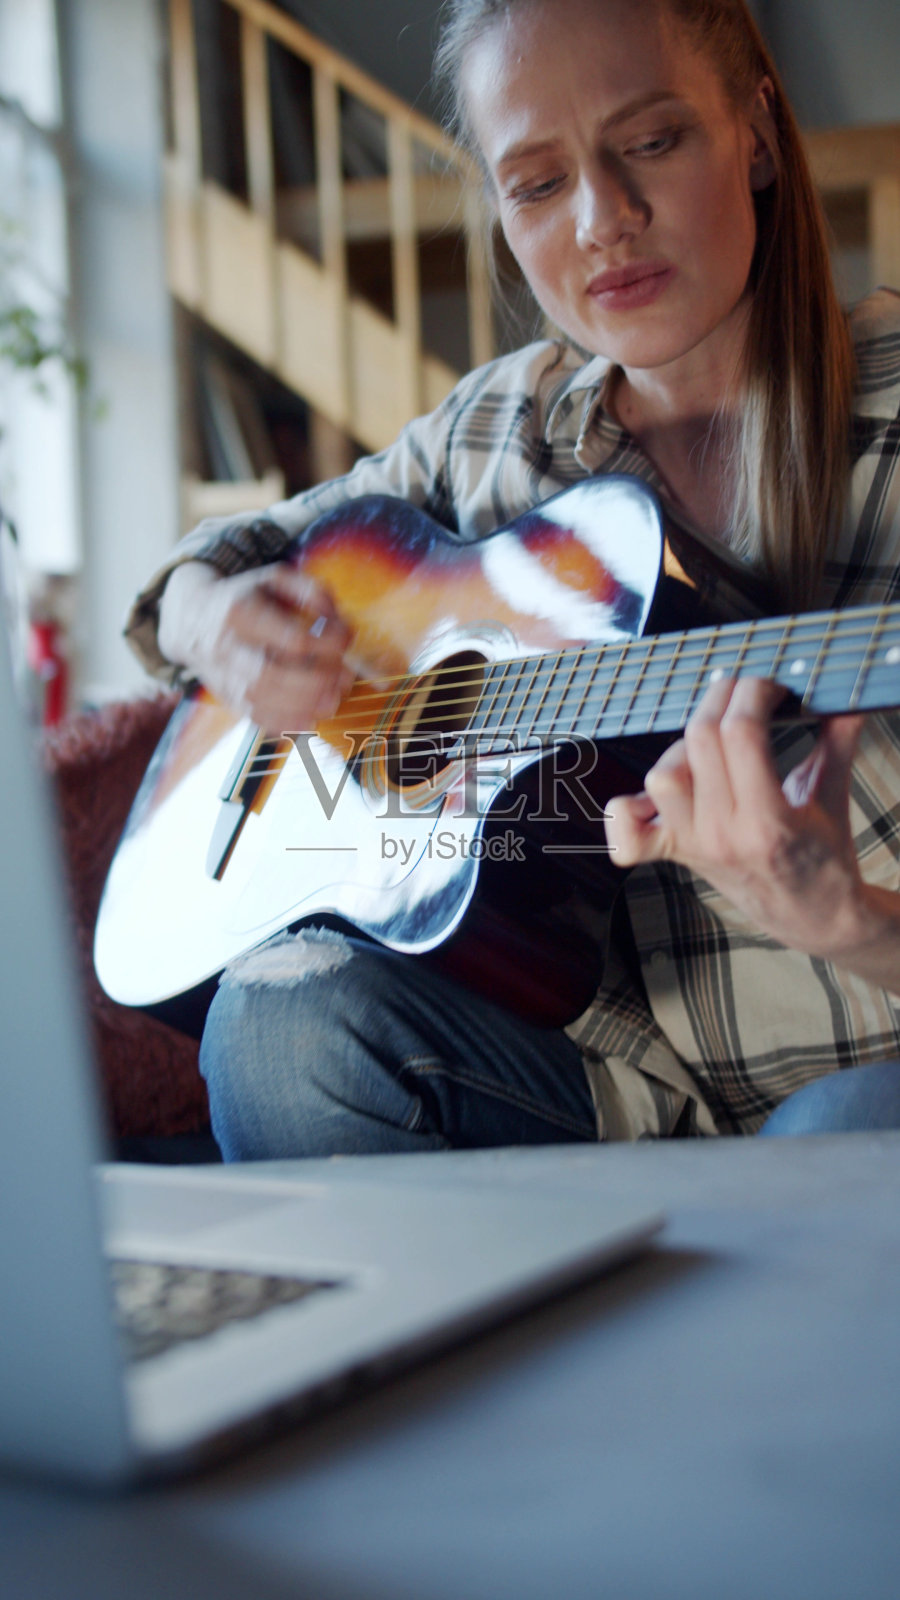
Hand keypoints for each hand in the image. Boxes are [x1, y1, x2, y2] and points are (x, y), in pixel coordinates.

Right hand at [158, 559, 355, 732]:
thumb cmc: (246, 599)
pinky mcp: (232, 701)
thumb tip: (333, 617)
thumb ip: (309, 591)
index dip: (329, 643)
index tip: (346, 636)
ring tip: (335, 694)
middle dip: (319, 680)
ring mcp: (226, 679)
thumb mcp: (274, 578)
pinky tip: (313, 713)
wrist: (194, 622)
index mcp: (240, 613)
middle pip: (274, 676)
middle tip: (345, 673)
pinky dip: (290, 724)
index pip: (292, 639)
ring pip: (266, 704)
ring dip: (309, 704)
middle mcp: (228, 650)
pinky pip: (260, 721)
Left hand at [603, 676, 872, 961]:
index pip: (741, 734)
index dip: (752, 693)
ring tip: (712, 744)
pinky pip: (629, 836)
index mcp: (769, 821)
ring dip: (682, 748)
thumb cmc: (825, 859)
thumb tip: (847, 701)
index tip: (769, 687)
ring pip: (662, 777)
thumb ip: (840, 744)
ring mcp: (694, 845)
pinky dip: (626, 812)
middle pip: (699, 741)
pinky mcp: (676, 854)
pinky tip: (649, 795)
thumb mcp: (835, 798)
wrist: (810, 917)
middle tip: (744, 695)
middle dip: (722, 701)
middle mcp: (724, 834)